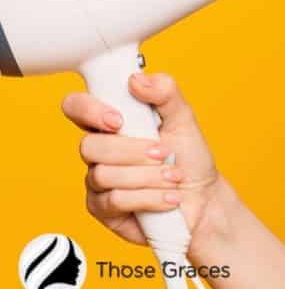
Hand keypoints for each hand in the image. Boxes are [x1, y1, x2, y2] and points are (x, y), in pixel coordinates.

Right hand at [62, 72, 220, 247]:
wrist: (202, 196)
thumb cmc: (189, 156)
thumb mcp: (183, 118)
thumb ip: (165, 92)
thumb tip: (137, 80)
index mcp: (113, 122)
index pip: (77, 107)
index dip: (89, 111)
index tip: (119, 120)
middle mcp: (99, 150)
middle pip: (89, 146)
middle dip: (133, 151)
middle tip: (164, 153)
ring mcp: (97, 181)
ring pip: (103, 175)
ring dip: (148, 176)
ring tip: (173, 177)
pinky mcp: (102, 209)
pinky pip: (114, 201)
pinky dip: (149, 197)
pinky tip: (168, 197)